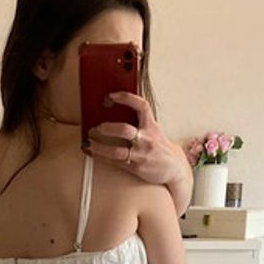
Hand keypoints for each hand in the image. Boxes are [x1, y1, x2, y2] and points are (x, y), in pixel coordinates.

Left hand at [84, 90, 192, 214]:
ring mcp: (141, 154)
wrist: (174, 168)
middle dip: (107, 128)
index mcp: (151, 126)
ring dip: (100, 147)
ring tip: (89, 143)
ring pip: (116, 151)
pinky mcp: (136, 167)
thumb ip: (140, 122)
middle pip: (124, 130)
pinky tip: (94, 153)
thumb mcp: (154, 130)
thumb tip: (118, 111)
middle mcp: (146, 139)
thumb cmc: (159, 147)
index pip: (141, 106)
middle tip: (96, 127)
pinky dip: (102, 157)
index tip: (112, 95)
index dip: (126, 98)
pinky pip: (116, 162)